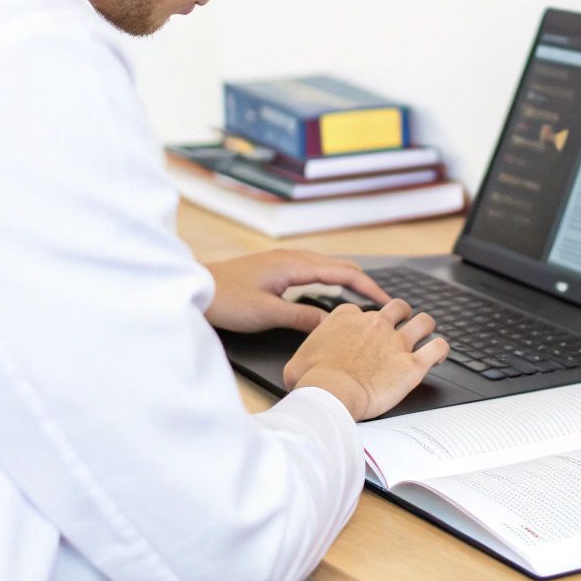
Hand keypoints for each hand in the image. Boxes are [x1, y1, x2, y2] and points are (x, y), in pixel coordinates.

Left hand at [203, 249, 388, 332]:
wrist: (194, 288)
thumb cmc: (225, 299)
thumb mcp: (267, 313)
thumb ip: (302, 317)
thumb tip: (334, 323)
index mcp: (294, 264)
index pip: (343, 272)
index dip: (368, 287)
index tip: (386, 301)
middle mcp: (292, 257)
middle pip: (339, 266)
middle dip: (364, 282)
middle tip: (383, 303)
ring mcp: (283, 261)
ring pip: (327, 267)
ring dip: (348, 281)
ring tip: (364, 300)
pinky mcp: (275, 268)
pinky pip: (313, 271)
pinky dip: (331, 281)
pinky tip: (331, 294)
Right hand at [283, 299, 446, 418]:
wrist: (330, 394)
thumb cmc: (312, 381)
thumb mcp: (297, 362)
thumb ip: (307, 355)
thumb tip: (302, 367)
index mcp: (347, 318)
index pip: (362, 310)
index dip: (365, 322)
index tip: (365, 334)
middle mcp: (375, 324)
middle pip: (397, 307)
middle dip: (401, 315)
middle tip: (400, 328)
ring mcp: (396, 342)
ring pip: (423, 321)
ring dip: (425, 327)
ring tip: (424, 336)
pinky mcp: (412, 364)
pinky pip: (438, 348)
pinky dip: (441, 350)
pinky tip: (438, 356)